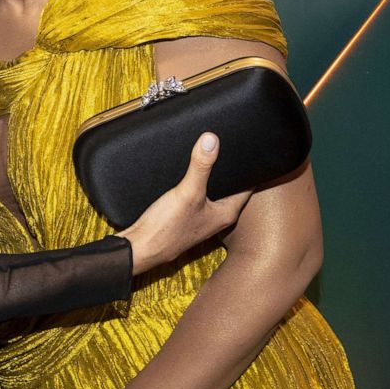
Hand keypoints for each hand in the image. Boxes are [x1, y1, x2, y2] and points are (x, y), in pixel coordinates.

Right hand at [121, 132, 251, 273]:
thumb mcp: (187, 193)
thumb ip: (201, 166)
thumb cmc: (167, 229)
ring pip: (214, 192)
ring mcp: (201, 218)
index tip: (249, 148)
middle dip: (230, 169)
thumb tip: (212, 139)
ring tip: (211, 155)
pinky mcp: (186, 218)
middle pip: (231, 187)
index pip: (248, 186)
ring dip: (213, 177)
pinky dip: (197, 184)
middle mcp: (217, 217)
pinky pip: (198, 195)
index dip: (250, 167)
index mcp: (226, 213)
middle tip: (231, 146)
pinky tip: (189, 174)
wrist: (140, 248)